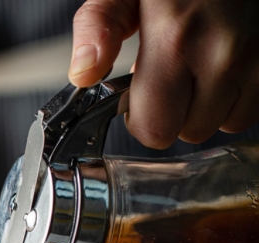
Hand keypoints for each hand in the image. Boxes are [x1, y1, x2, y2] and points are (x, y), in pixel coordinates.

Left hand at [69, 0, 258, 148]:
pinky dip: (238, 95)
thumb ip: (100, 26)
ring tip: (202, 66)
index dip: (142, 119)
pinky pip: (253, 108)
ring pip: (225, 124)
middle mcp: (222, 52)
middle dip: (176, 113)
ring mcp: (255, 57)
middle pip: (190, 132)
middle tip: (173, 76)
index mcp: (175, 37)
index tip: (141, 97)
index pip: (155, 129)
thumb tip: (84, 74)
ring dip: (210, 106)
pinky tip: (227, 66)